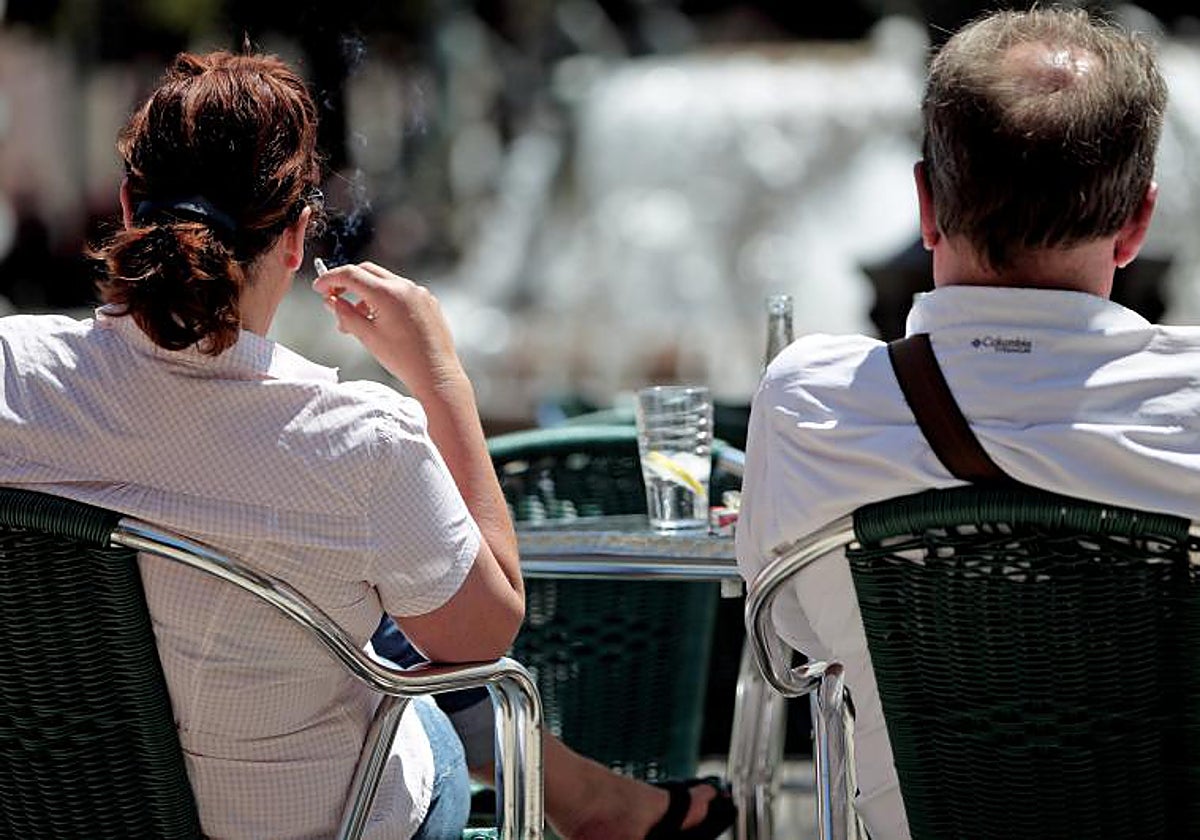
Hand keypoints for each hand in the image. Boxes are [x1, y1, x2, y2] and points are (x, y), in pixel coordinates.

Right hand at [312, 261, 466, 395]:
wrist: (436, 373)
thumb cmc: (403, 359)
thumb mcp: (367, 336)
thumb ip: (345, 315)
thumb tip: (332, 302)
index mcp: (387, 293)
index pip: (350, 274)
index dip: (330, 279)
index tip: (319, 288)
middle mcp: (405, 287)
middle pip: (367, 271)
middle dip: (347, 282)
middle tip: (334, 298)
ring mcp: (419, 293)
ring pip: (384, 282)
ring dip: (366, 293)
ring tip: (357, 320)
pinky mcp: (428, 302)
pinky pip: (401, 292)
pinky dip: (385, 299)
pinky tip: (380, 320)